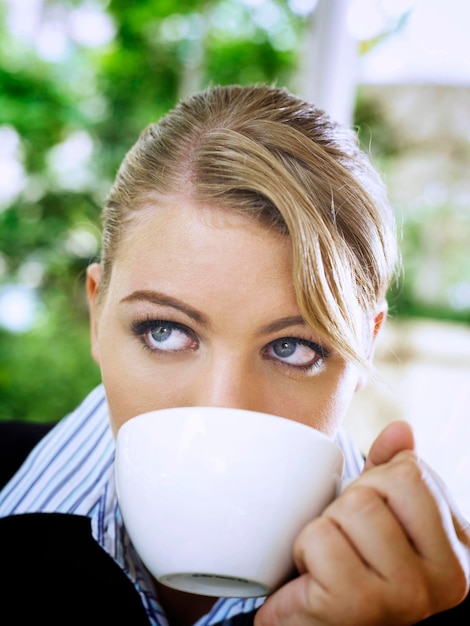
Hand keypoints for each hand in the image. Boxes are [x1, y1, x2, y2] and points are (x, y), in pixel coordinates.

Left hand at [255, 421, 469, 625]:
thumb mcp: (382, 516)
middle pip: (375, 489)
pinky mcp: (359, 606)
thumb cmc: (354, 566)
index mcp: (457, 550)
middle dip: (346, 505)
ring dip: (323, 528)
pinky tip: (314, 577)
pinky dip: (305, 551)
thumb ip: (394, 471)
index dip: (375, 484)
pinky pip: (318, 538)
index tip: (372, 519)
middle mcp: (444, 579)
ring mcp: (406, 596)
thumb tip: (401, 429)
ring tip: (331, 559)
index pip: (409, 473)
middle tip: (346, 542)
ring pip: (349, 509)